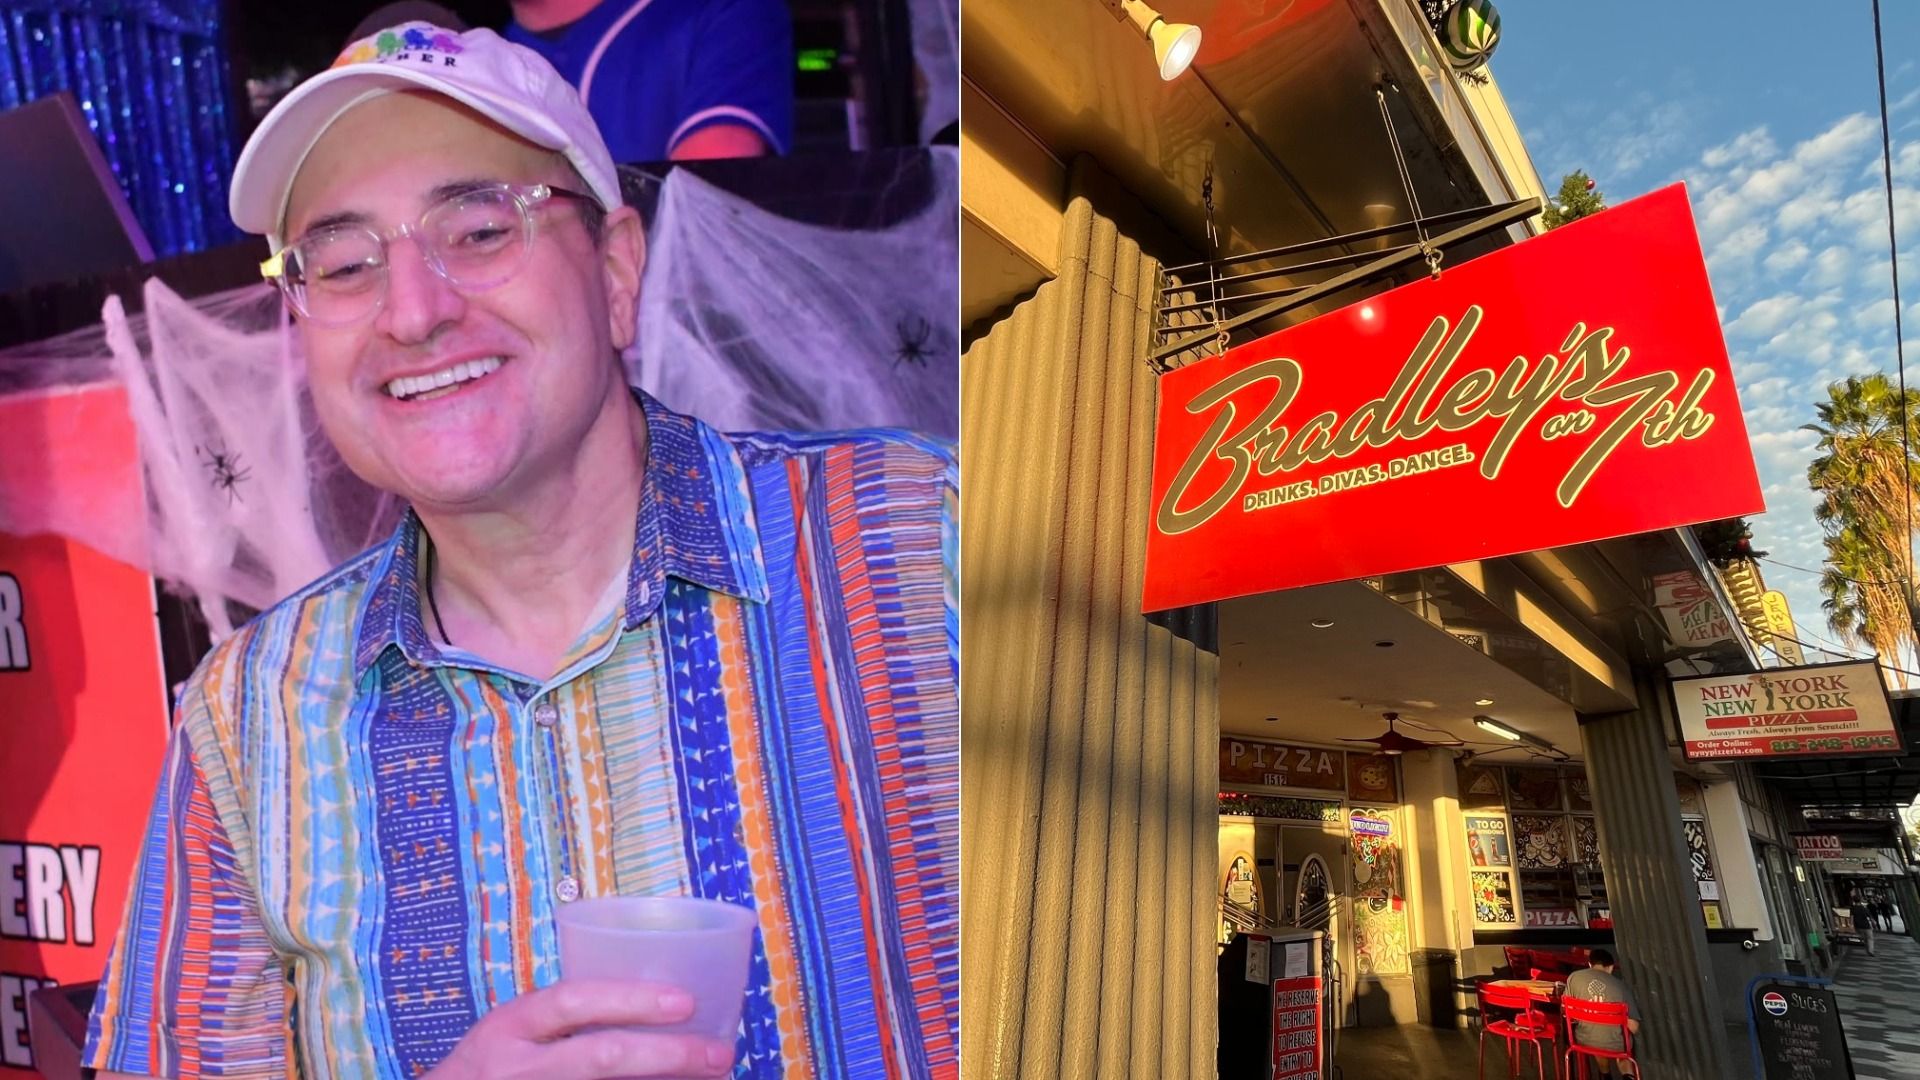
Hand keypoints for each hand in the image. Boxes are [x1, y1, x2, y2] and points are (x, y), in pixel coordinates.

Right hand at [425, 979, 734, 1077]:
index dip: (632, 1000)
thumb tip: (658, 1007)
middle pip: (600, 1058)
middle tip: (719, 1053)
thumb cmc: (489, 1066)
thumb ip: (566, 1019)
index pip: (573, 1001)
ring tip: (709, 1078)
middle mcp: (517, 1067)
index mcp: (509, 1025)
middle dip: (668, 1056)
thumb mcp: (513, 1031)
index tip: (685, 1001)